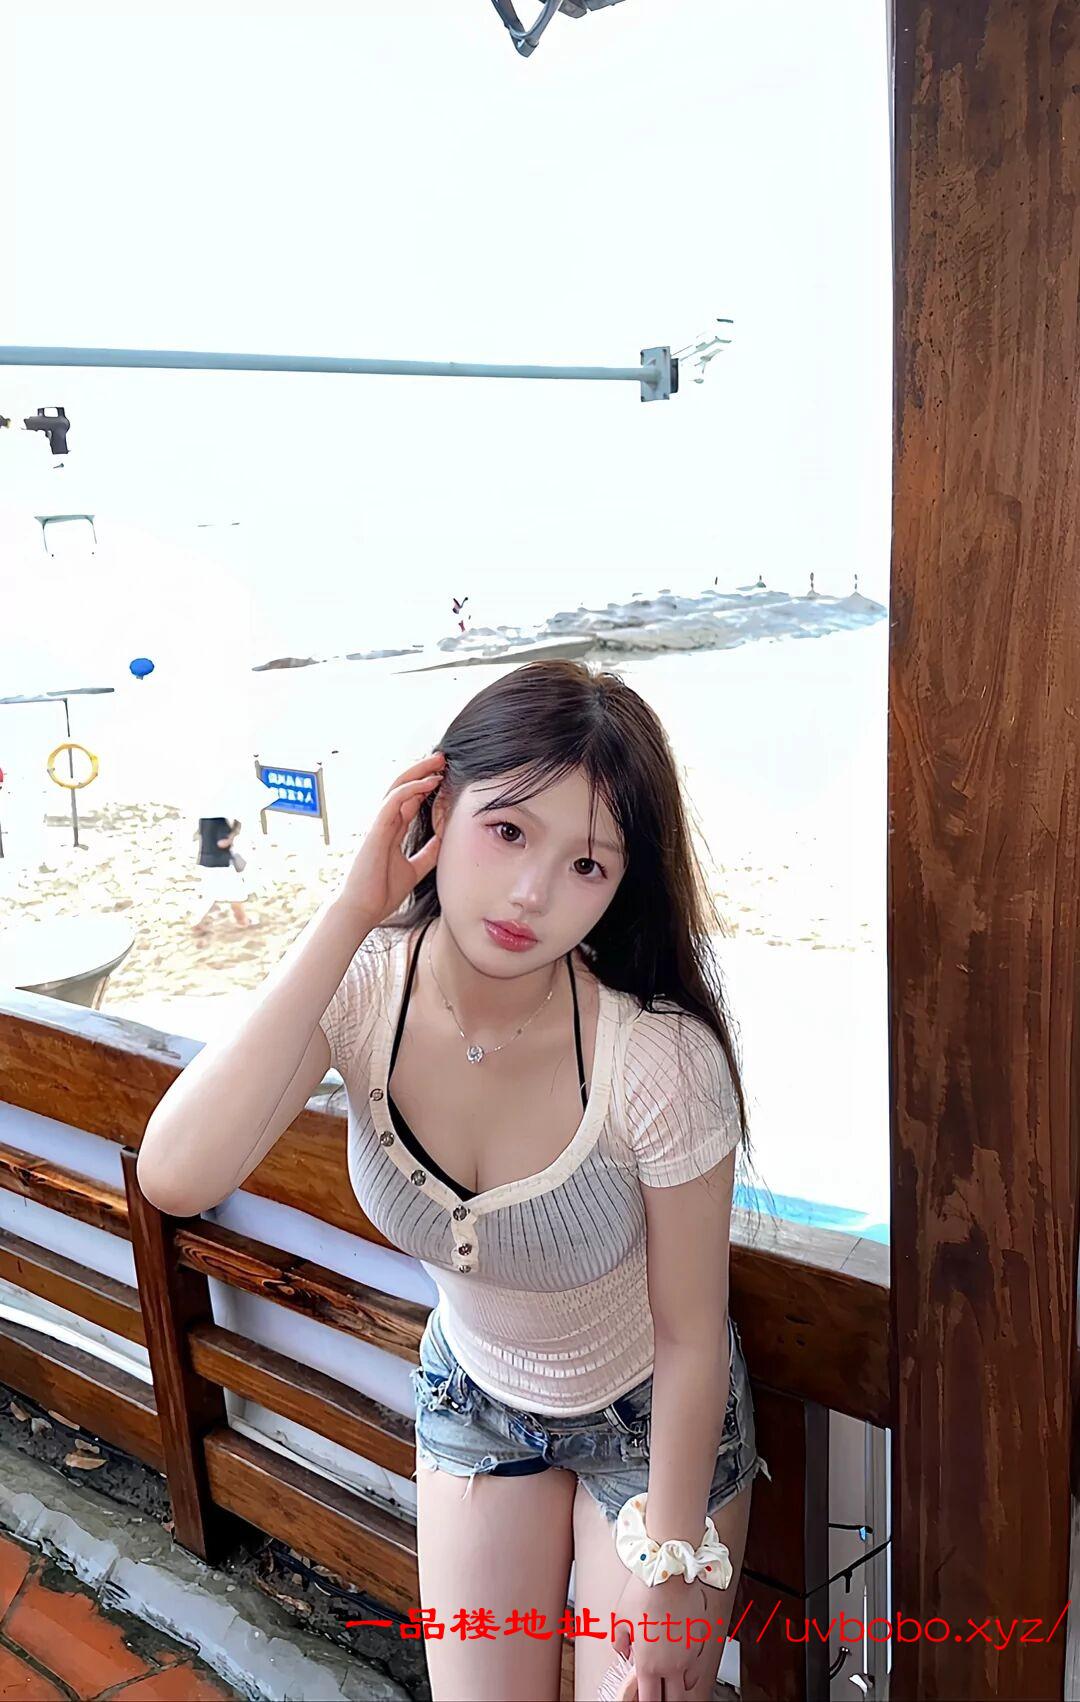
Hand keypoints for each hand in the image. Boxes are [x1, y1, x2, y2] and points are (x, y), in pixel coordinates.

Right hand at [338, 751, 445, 927]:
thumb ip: (428, 854)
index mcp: (391, 831)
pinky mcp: (375, 830)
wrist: (361, 910)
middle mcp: (384, 823)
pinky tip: (428, 782)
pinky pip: (393, 801)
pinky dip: (411, 789)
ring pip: (397, 787)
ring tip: (438, 762)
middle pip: (403, 787)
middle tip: (443, 760)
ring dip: (418, 772)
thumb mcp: (414, 869)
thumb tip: (445, 842)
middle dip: (422, 770)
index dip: (425, 785)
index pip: (409, 799)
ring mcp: (378, 824)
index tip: (445, 776)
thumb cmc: (381, 893)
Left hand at [611, 1573, 716, 1701]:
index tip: (644, 1700)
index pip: (650, 1700)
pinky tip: (681, 1652)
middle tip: (659, 1693)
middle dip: (666, 1700)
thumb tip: (623, 1649)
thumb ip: (619, 1641)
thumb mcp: (619, 1617)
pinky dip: (690, 1662)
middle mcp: (674, 1665)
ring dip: (680, 1684)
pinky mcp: (701, 1637)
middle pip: (674, 1700)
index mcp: (650, 1664)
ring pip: (689, 1683)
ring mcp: (691, 1653)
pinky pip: (697, 1659)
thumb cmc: (644, 1590)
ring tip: (671, 1676)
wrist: (670, 1567)